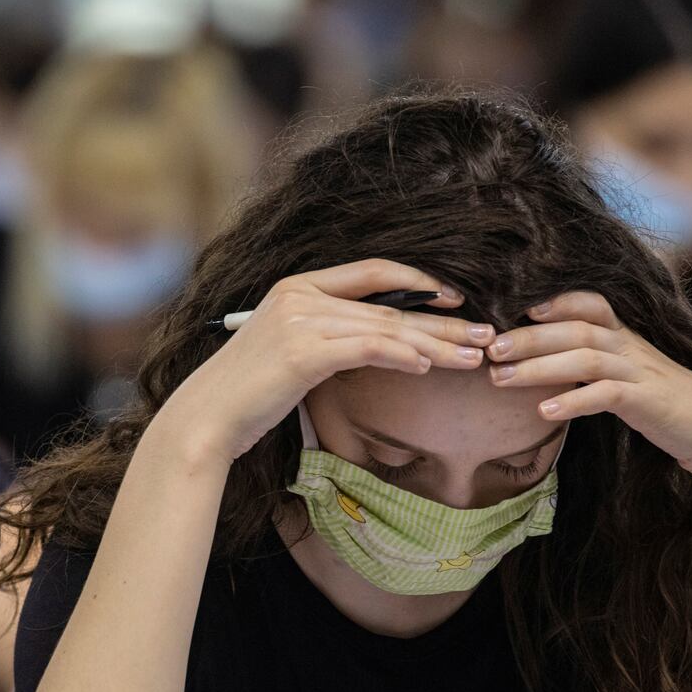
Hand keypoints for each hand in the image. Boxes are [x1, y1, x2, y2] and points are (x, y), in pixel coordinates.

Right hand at [161, 259, 491, 462]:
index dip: (420, 284)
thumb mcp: (290, 354)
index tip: (457, 302)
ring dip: (435, 343)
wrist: (206, 419)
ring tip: (472, 356)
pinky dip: (402, 355)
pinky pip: (366, 348)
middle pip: (388, 304)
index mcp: (297, 287)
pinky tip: (428, 366)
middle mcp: (300, 295)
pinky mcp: (303, 352)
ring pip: (385, 327)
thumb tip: (383, 345)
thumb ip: (328, 337)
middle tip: (485, 335)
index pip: (373, 272)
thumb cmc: (247, 395)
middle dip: (442, 321)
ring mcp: (300, 320)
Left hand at [485, 291, 691, 479]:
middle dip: (528, 337)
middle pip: (575, 329)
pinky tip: (544, 412)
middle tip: (488, 348)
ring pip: (584, 359)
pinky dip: (573, 401)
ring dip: (537, 367)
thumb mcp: (623, 373)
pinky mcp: (647, 402)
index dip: (553, 301)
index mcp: (622, 336)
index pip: (588, 304)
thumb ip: (589, 362)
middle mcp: (629, 347)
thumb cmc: (660, 401)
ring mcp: (639, 372)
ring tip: (499, 379)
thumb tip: (538, 359)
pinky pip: (606, 396)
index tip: (510, 307)